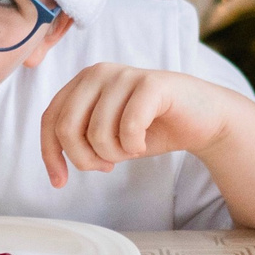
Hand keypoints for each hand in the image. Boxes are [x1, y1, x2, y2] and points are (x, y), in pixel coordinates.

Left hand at [40, 64, 234, 187]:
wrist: (203, 119)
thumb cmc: (152, 128)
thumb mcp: (107, 136)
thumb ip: (80, 140)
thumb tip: (57, 165)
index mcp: (83, 82)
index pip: (51, 119)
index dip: (51, 154)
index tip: (60, 182)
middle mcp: (99, 72)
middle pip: (67, 127)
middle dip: (84, 158)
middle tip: (107, 167)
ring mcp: (125, 75)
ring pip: (96, 132)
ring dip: (114, 154)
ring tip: (131, 149)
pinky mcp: (151, 84)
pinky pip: (128, 127)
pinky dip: (134, 145)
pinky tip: (144, 143)